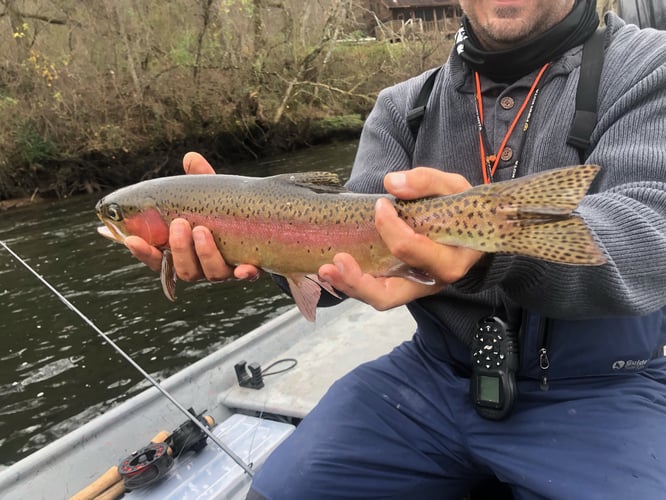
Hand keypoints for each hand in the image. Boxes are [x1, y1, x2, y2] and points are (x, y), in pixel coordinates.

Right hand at [124, 152, 260, 281]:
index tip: (132, 240)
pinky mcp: (250, 269)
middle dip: (179, 248)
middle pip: (184, 269)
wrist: (261, 226)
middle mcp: (202, 266)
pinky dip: (245, 273)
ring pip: (210, 273)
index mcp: (183, 251)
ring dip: (204, 253)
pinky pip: (247, 275)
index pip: (157, 258)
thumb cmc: (223, 212)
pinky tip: (243, 269)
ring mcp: (225, 270)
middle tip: (180, 224)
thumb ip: (199, 179)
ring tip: (202, 230)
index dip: (143, 253)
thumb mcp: (209, 195)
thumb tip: (191, 157)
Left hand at [318, 167, 483, 310]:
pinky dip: (351, 283)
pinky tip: (332, 270)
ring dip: (349, 285)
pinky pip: (374, 290)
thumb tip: (392, 183)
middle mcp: (430, 280)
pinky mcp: (398, 283)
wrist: (467, 224)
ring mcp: (412, 285)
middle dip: (361, 281)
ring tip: (326, 269)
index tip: (381, 204)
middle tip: (338, 260)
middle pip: (390, 294)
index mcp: (450, 259)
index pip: (413, 250)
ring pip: (378, 297)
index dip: (391, 227)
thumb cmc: (458, 206)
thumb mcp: (452, 187)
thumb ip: (426, 181)